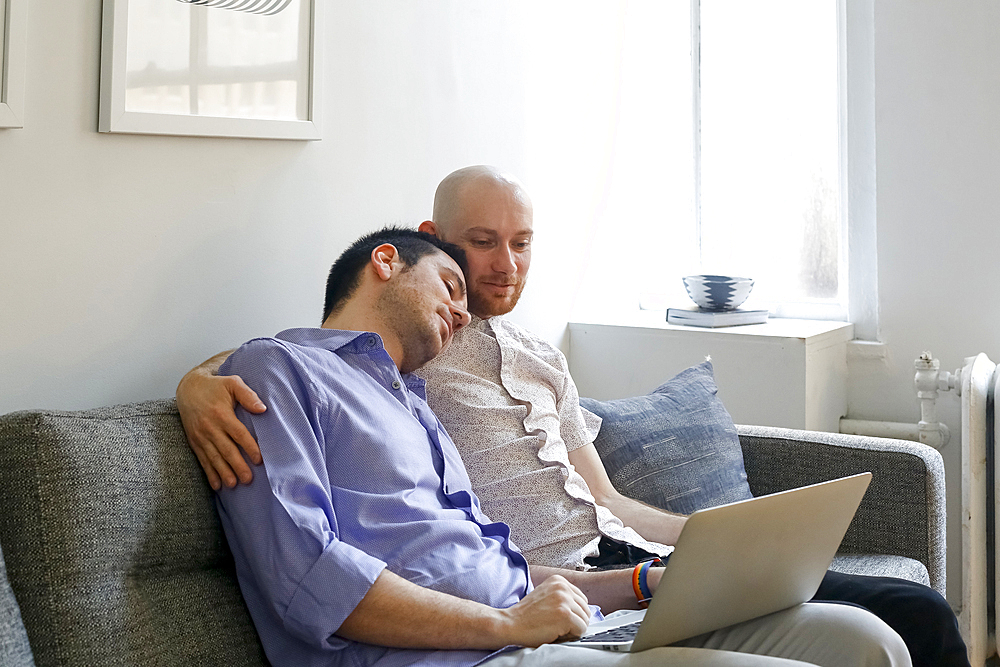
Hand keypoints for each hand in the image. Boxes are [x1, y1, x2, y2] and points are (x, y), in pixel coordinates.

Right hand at [176, 366, 264, 489]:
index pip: (238, 434)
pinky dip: (209, 473)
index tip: (259, 459)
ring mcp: (200, 436)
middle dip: (237, 465)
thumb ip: (248, 395)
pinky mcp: (194, 441)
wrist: (188, 388)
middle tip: (248, 479)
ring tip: (233, 484)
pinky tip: (217, 484)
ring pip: (214, 457)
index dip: (249, 447)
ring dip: (223, 472)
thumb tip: (262, 409)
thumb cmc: (215, 386)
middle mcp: (210, 427)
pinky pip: (202, 460)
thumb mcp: (233, 383)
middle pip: (226, 449)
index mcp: (221, 414)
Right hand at [494, 576, 590, 646]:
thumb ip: (562, 596)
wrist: (511, 624)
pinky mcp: (565, 615)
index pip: (581, 599)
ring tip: (555, 628)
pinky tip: (556, 632)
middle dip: (575, 621)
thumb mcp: (546, 596)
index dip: (572, 613)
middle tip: (556, 624)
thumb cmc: (526, 615)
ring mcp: (564, 600)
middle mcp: (563, 587)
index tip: (558, 617)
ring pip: (585, 620)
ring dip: (573, 629)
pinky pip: (581, 629)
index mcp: (558, 580)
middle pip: (585, 609)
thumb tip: (582, 608)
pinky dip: (571, 635)